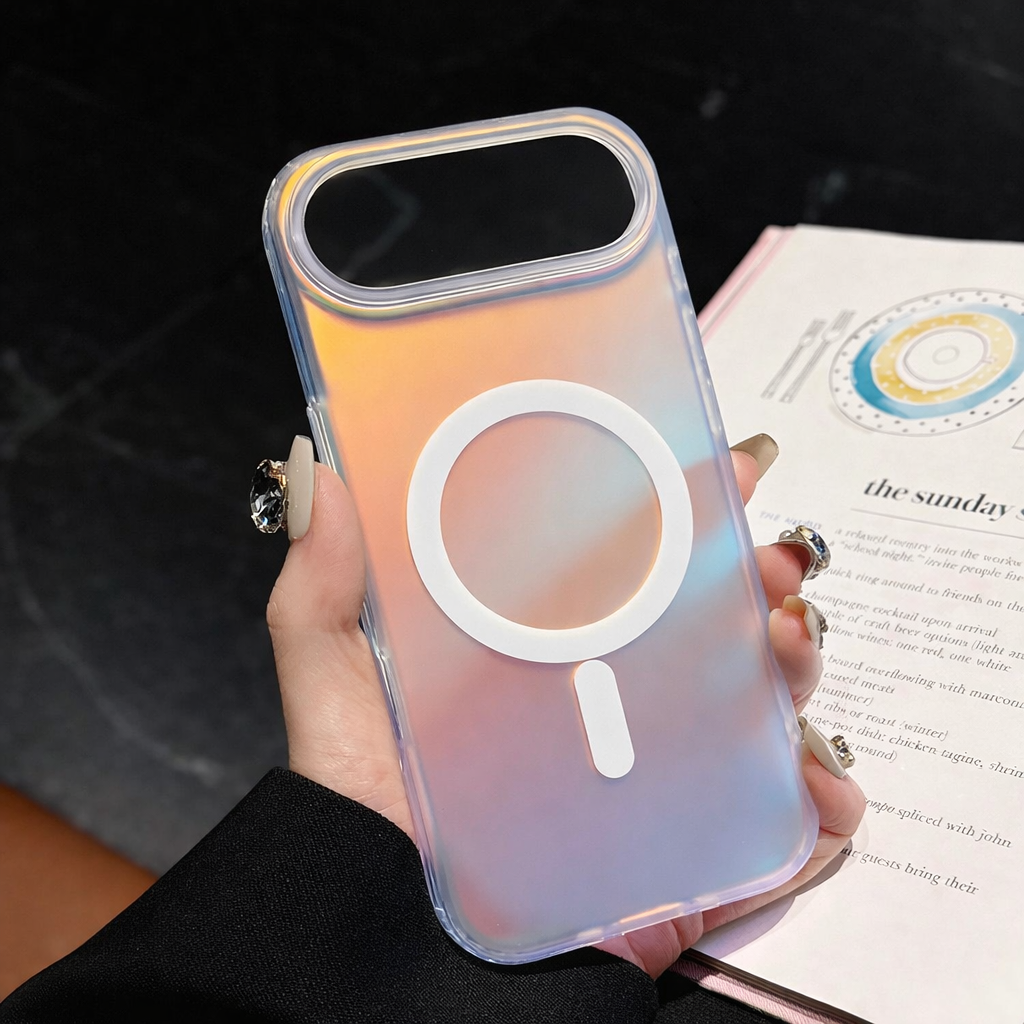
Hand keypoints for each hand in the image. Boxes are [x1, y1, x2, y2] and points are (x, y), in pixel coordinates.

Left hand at [267, 436, 864, 979]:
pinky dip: (812, 795)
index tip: (714, 466)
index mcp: (535, 643)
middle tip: (769, 556)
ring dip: (794, 662)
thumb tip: (322, 475)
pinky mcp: (678, 842)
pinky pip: (766, 811)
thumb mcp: (336, 684)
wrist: (402, 956)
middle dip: (756, 575)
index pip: (619, 557)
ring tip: (791, 641)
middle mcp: (602, 694)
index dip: (676, 505)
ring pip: (750, 698)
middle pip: (704, 617)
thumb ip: (323, 590)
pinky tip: (818, 784)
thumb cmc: (363, 812)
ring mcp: (648, 766)